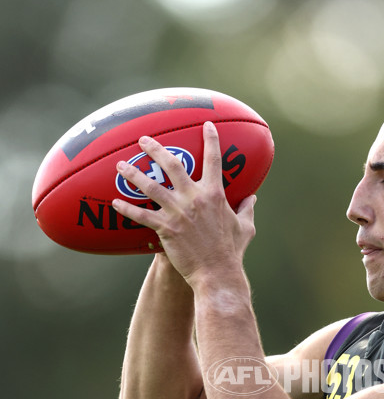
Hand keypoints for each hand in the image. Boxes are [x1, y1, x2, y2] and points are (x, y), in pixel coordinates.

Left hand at [112, 122, 256, 282]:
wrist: (217, 273)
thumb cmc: (232, 251)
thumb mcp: (245, 227)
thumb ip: (247, 210)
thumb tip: (253, 198)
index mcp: (215, 195)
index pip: (214, 160)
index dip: (211, 139)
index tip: (206, 124)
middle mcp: (195, 198)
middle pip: (173, 165)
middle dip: (156, 149)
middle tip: (143, 140)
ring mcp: (179, 213)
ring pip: (151, 186)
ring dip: (134, 174)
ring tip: (120, 165)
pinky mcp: (166, 229)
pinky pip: (142, 216)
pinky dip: (127, 209)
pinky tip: (115, 203)